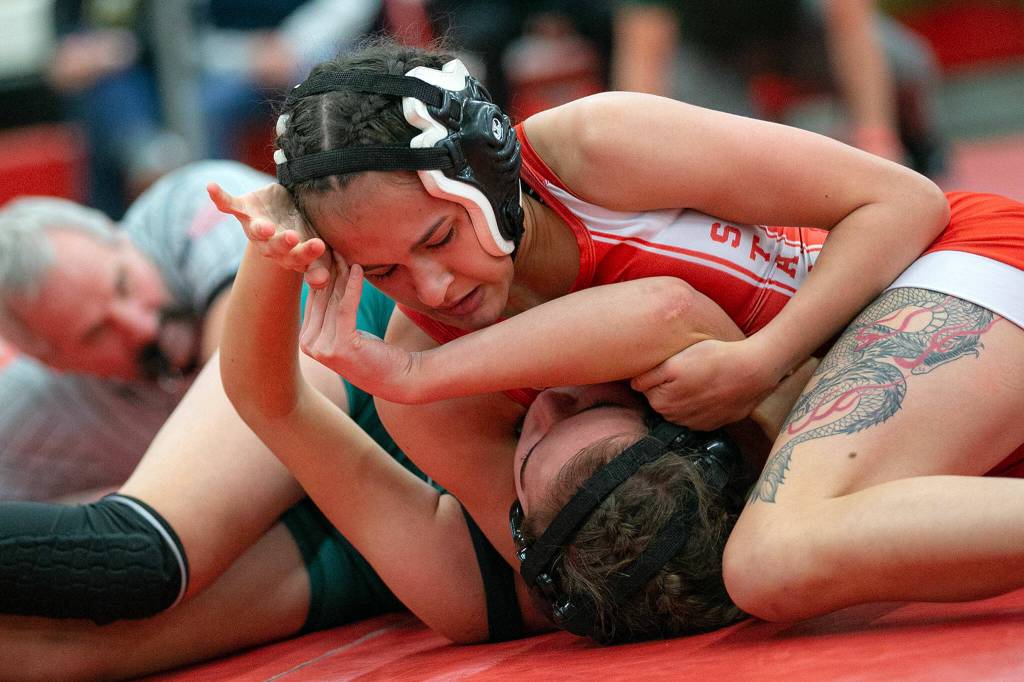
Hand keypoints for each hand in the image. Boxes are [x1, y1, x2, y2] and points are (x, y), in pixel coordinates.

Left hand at [208, 182, 330, 287]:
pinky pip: (228, 204)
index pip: (300, 257)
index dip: (309, 252)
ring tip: (266, 227)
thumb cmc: (306, 234)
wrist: (289, 210)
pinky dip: (219, 197)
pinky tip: (211, 187)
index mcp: (291, 256)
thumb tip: (320, 281)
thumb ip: (319, 265)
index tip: (319, 245)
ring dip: (260, 229)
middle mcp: (270, 245)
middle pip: (276, 247)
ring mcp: (255, 227)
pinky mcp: (244, 210)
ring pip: (256, 230)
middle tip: (292, 238)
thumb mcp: (317, 250)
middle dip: (283, 242)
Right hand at [299, 255, 422, 401]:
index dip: (321, 273)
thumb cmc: (372, 352)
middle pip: (321, 298)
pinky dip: (353, 286)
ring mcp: (323, 348)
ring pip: (333, 301)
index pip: (313, 299)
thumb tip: (325, 272)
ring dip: (341, 274)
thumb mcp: (345, 328)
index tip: (326, 249)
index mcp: (306, 339)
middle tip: (333, 244)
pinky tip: (359, 270)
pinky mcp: (341, 346)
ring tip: (347, 253)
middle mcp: (310, 345)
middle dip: (328, 270)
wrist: (395, 379)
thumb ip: (331, 309)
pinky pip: (346, 308)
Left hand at [631, 338, 782, 430]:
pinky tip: (711, 389)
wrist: (752, 371)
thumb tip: (633, 385)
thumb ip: (648, 377)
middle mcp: (675, 419)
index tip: (672, 364)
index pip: (646, 388)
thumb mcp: (673, 363)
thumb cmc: (713, 360)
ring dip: (685, 395)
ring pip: (680, 407)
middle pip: (662, 399)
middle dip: (669, 386)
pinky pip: (697, 414)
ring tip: (701, 378)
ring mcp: (694, 424)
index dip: (657, 374)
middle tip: (689, 369)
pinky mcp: (712, 424)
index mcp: (662, 403)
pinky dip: (700, 404)